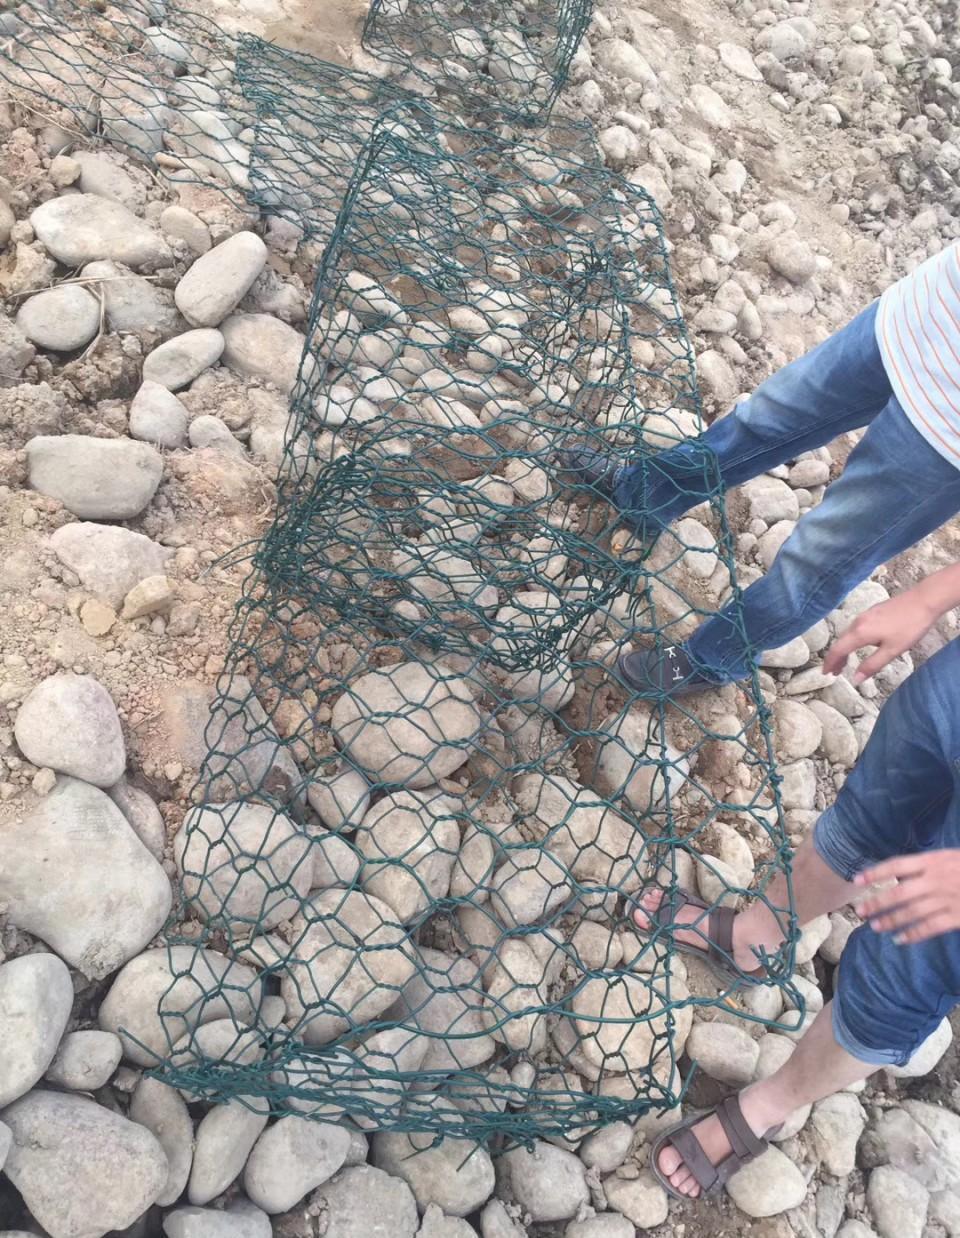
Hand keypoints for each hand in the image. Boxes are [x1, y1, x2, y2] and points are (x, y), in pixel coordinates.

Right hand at [823, 591, 939, 683]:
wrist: (924, 600)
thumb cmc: (910, 627)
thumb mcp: (892, 650)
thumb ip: (872, 665)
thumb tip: (855, 679)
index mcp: (860, 633)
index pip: (837, 650)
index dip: (830, 663)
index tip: (825, 673)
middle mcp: (858, 622)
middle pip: (840, 642)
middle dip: (836, 658)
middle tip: (835, 672)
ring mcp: (865, 615)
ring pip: (848, 634)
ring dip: (844, 649)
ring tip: (846, 662)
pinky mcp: (873, 611)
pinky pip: (855, 628)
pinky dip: (852, 640)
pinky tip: (860, 644)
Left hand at [855, 850, 959, 943]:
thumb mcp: (948, 857)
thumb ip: (925, 866)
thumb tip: (899, 877)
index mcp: (932, 861)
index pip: (897, 865)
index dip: (875, 873)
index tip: (857, 880)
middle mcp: (936, 880)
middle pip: (900, 892)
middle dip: (878, 903)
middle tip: (860, 911)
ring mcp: (947, 899)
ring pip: (913, 912)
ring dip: (891, 920)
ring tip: (875, 926)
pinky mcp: (957, 917)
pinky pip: (931, 927)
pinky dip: (914, 934)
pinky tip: (900, 939)